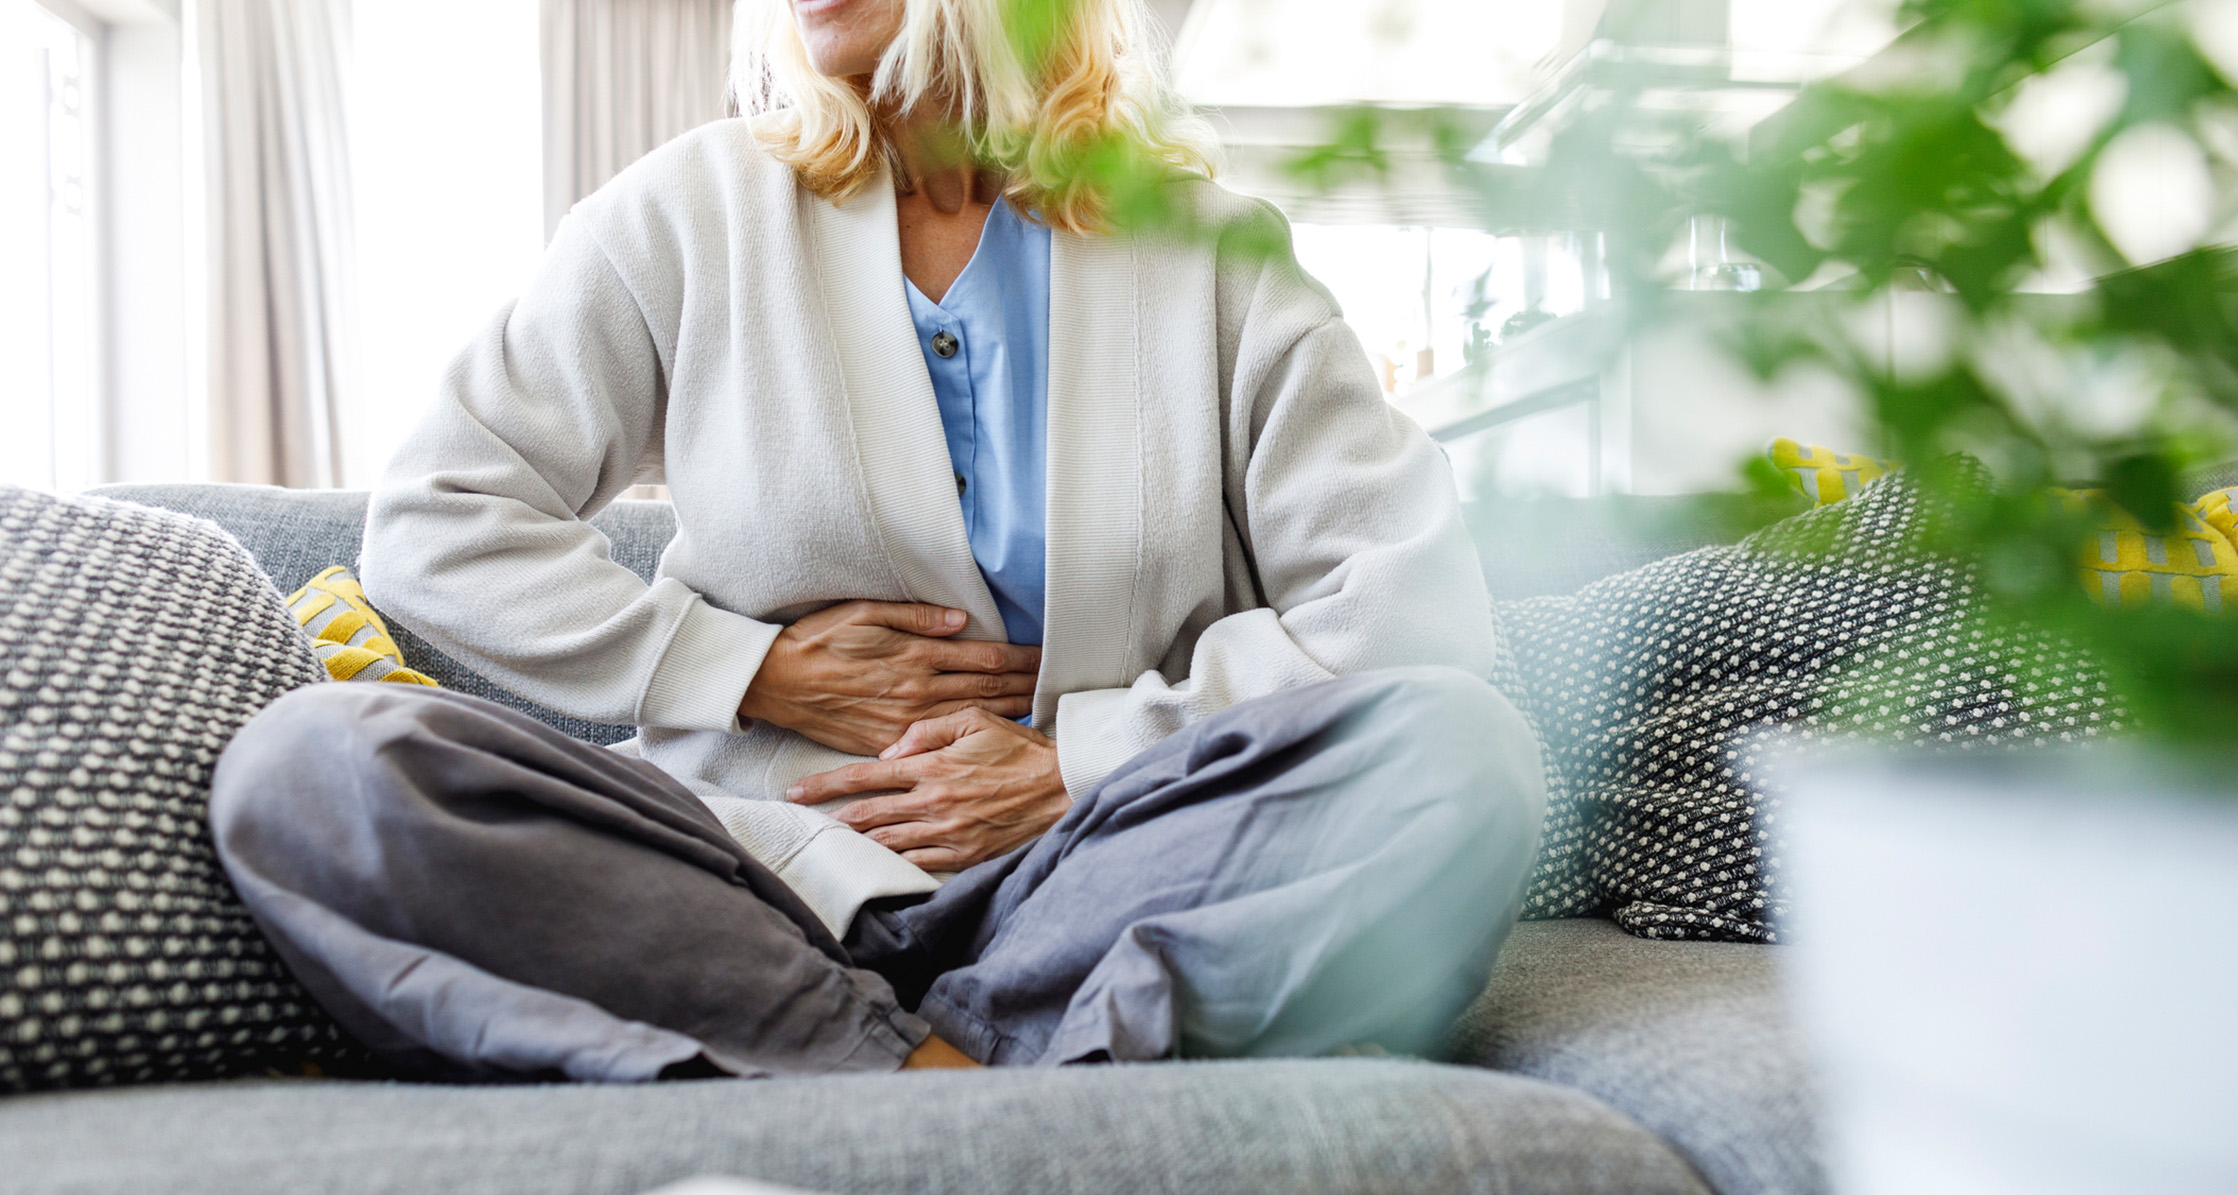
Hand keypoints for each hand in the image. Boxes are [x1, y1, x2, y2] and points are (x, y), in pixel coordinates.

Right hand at [739, 601, 1039, 756]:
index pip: (984, 660)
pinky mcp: (889, 741)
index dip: (1020, 659)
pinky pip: (941, 742)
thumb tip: (962, 622)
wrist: (776, 683)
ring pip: (970, 719)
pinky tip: (991, 736)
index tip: (1046, 655)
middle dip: (1025, 685)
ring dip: (1008, 711)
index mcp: (915, 658)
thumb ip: (917, 617)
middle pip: (987, 692)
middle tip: (1057, 682)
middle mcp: (917, 693)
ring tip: (1039, 706)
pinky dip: (970, 737)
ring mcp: (905, 722)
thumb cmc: (818, 641)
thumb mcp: (864, 613)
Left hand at [786, 708, 1069, 870]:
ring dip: (853, 842)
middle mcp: (933, 803)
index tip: (798, 790)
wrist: (1061, 789)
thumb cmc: (1019, 750)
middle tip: (797, 819)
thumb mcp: (975, 720)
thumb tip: (888, 753)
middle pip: (866, 813)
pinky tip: (872, 860)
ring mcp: (947, 834)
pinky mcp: (963, 856)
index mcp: (931, 767)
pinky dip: (890, 862)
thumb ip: (927, 730)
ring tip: (827, 842)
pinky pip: (915, 863)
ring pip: (885, 842)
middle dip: (827, 815)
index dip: (825, 784)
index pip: (865, 777)